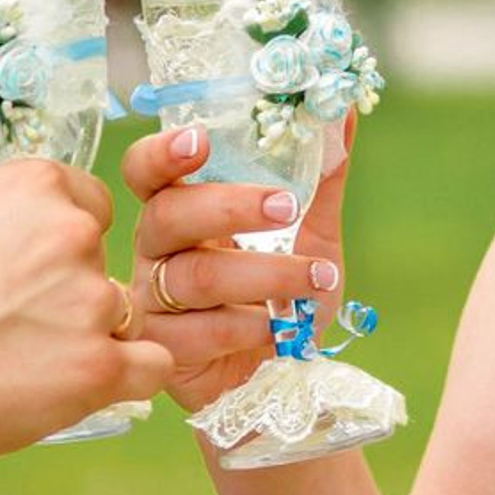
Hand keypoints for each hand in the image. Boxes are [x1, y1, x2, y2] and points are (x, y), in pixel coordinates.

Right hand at [0, 157, 171, 465]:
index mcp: (37, 186)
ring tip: (28, 362)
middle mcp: (73, 232)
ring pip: (124, 314)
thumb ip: (17, 216)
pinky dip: (127, 378)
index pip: (90, 205)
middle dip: (73, 291)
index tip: (29, 274)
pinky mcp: (100, 366)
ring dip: (91, 337)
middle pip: (103, 260)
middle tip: (17, 326)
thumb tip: (51, 223)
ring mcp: (91, 300)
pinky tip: (85, 385)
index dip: (63, 244)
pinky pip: (152, 365)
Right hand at [122, 118, 352, 411]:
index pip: (147, 171)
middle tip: (286, 205)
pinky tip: (277, 330)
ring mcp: (152, 301)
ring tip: (317, 278)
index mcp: (182, 209)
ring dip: (263, 274)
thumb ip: (323, 179)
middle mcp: (156, 250)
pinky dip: (244, 327)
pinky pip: (193, 333)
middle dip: (230, 206)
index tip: (202, 139)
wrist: (280, 383)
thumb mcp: (312, 236)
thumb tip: (346, 112)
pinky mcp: (161, 350)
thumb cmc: (283, 301)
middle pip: (168, 214)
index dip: (163, 152)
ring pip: (192, 276)